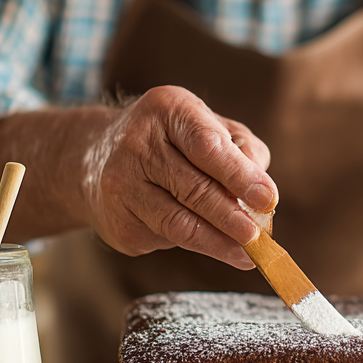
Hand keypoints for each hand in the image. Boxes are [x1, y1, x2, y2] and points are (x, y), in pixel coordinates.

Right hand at [84, 86, 276, 268]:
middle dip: (232, 216)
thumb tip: (262, 195)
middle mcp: (137, 143)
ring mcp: (121, 184)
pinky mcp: (118, 222)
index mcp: (167, 109)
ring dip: (218, 242)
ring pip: (178, 222)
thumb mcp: (208, 126)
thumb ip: (243, 150)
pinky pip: (165, 239)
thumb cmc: (172, 142)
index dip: (239, 174)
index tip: (267, 198)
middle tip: (260, 236)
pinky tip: (215, 245)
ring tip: (248, 254)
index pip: (206, 145)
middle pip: (193, 187)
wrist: (96, 158)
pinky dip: (197, 244)